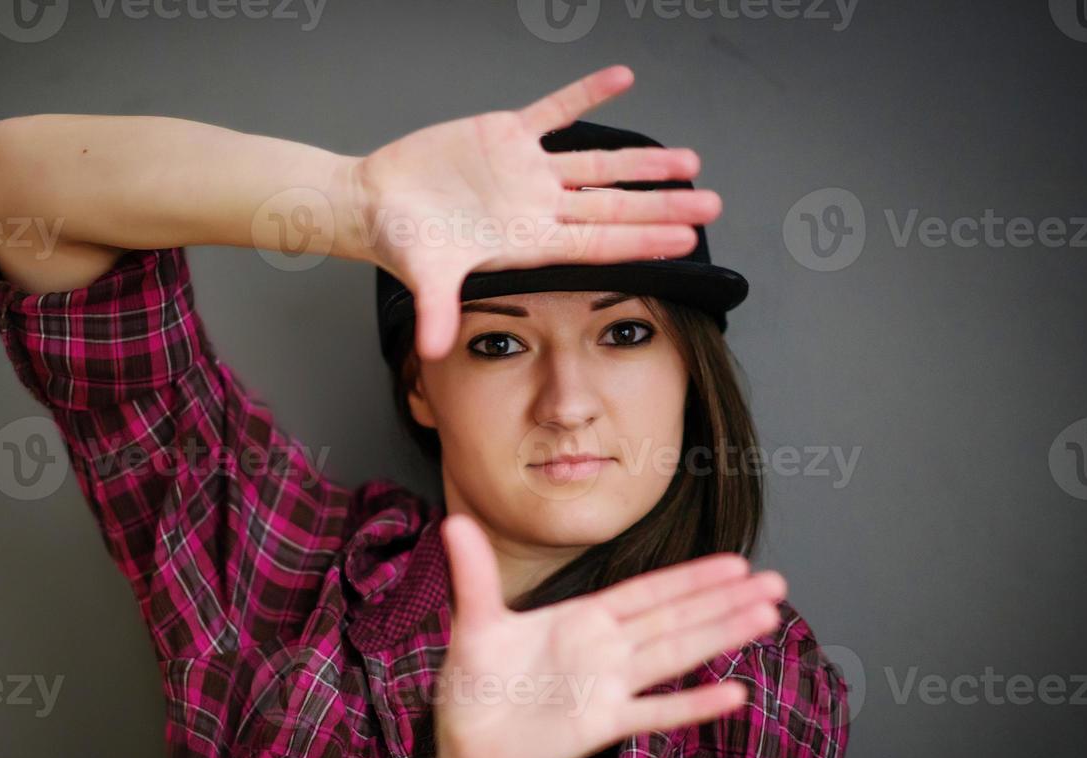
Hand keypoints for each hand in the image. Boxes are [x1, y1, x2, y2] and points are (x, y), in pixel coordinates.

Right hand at [351, 64, 720, 361]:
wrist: (373, 204)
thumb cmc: (399, 241)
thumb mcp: (421, 275)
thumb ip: (433, 310)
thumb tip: (432, 351)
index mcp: (526, 240)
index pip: (598, 242)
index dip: (643, 239)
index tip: (686, 242)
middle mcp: (536, 206)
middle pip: (613, 205)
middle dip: (664, 205)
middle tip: (713, 205)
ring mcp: (525, 170)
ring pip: (596, 164)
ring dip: (642, 161)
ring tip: (688, 161)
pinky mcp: (504, 134)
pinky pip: (554, 110)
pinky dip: (586, 94)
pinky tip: (623, 78)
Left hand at [432, 513, 784, 757]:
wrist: (466, 748)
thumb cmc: (474, 686)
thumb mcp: (473, 622)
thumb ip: (474, 574)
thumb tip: (453, 521)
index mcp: (581, 620)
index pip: (647, 592)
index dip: (691, 577)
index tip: (736, 563)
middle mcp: (603, 650)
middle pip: (674, 618)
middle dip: (724, 600)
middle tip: (777, 582)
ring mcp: (606, 687)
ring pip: (674, 656)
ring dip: (719, 636)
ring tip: (767, 618)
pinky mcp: (599, 724)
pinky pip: (653, 713)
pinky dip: (691, 705)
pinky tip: (734, 695)